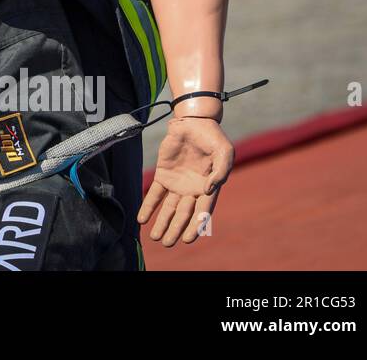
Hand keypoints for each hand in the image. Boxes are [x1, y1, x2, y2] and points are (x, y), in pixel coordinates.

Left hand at [138, 117, 233, 246]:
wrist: (193, 122)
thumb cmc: (212, 138)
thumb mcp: (225, 153)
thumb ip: (221, 172)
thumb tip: (209, 190)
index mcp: (209, 187)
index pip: (202, 213)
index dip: (195, 227)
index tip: (187, 239)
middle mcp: (192, 189)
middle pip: (183, 215)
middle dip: (174, 230)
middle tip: (166, 243)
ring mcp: (177, 183)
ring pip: (168, 208)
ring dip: (161, 223)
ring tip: (155, 238)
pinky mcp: (163, 174)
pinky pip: (154, 193)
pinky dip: (148, 207)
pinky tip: (141, 219)